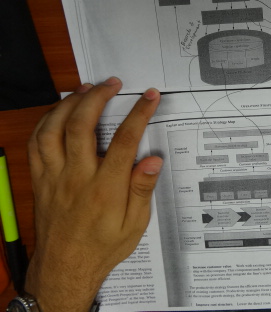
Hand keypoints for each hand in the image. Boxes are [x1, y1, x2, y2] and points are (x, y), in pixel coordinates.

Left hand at [24, 78, 162, 311]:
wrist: (65, 268)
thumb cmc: (103, 246)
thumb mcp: (135, 225)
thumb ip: (142, 189)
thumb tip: (153, 159)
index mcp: (105, 188)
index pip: (124, 141)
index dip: (139, 113)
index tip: (150, 97)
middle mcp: (77, 177)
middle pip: (80, 126)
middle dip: (97, 97)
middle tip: (112, 83)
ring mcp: (54, 176)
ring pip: (53, 130)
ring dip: (69, 104)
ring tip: (85, 89)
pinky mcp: (41, 179)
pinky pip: (36, 143)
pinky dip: (46, 121)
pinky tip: (59, 111)